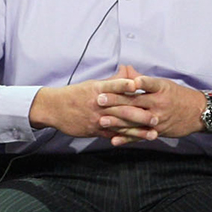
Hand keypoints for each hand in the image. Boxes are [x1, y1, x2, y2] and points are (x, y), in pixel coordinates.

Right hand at [28, 65, 156, 140]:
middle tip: (157, 118)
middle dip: (140, 115)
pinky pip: (112, 134)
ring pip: (120, 125)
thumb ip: (113, 80)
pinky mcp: (94, 130)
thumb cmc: (75, 94)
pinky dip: (125, 138)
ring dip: (138, 131)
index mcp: (98, 90)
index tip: (139, 86)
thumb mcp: (92, 84)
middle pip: (121, 109)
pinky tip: (137, 141)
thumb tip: (128, 70)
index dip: (125, 86)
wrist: (54, 108)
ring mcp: (97, 118)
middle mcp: (98, 104)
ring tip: (153, 134)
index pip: (114, 86)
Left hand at [96, 68, 205, 145]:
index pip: (144, 85)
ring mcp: (158, 118)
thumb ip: (142, 79)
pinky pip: (140, 135)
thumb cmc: (178, 95)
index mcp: (159, 88)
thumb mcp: (163, 84)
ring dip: (117, 121)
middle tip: (99, 100)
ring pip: (135, 120)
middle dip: (115, 101)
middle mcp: (158, 103)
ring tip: (101, 120)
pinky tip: (114, 140)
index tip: (119, 83)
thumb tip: (125, 68)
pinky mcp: (157, 131)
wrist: (199, 113)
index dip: (131, 84)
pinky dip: (127, 139)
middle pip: (135, 102)